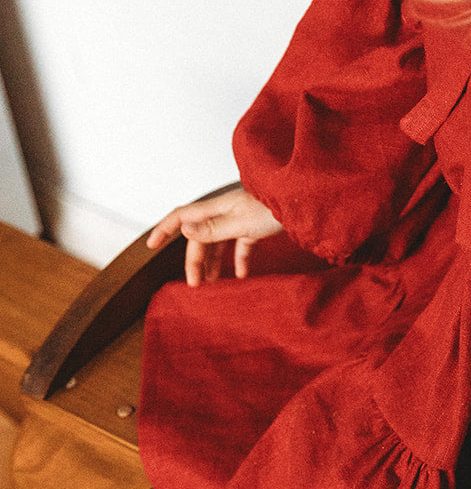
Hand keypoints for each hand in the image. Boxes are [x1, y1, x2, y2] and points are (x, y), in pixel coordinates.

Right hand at [146, 188, 282, 285]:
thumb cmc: (272, 208)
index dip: (164, 229)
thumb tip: (184, 231)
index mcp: (216, 207)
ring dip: (212, 263)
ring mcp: (239, 219)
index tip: (150, 246)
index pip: (181, 216)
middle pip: (200, 237)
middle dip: (195, 261)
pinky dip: (238, 261)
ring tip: (211, 284)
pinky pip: (240, 246)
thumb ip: (212, 229)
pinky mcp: (255, 228)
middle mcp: (224, 212)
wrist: (302, 203)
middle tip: (195, 285)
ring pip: (218, 243)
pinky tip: (241, 276)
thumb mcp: (240, 222)